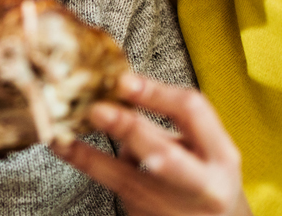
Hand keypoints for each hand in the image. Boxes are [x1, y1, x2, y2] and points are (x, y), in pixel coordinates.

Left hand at [53, 74, 251, 215]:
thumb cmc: (205, 178)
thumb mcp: (201, 147)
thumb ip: (164, 121)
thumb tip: (115, 89)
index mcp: (221, 155)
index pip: (192, 113)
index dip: (156, 92)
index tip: (123, 79)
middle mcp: (203, 186)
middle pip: (166, 157)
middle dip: (130, 130)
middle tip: (97, 110)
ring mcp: (174, 209)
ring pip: (128, 181)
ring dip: (90, 156)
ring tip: (61, 136)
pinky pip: (115, 191)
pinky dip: (88, 165)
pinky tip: (63, 148)